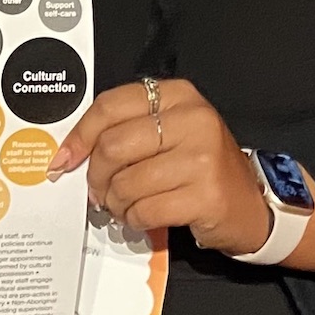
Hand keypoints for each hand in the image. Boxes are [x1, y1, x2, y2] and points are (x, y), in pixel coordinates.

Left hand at [47, 77, 268, 255]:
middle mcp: (193, 119)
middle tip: (99, 192)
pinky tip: (142, 217)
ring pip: (126, 183)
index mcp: (178, 95)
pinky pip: (145, 210)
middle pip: (113, 146)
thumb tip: (70, 154)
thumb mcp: (170, 133)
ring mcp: (202, 157)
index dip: (79, 135)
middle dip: (96, 176)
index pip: (111, 106)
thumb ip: (126, 130)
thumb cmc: (200, 167)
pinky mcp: (205, 195)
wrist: (250, 203)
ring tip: (124, 206)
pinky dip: (134, 219)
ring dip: (115, 202)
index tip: (63, 160)